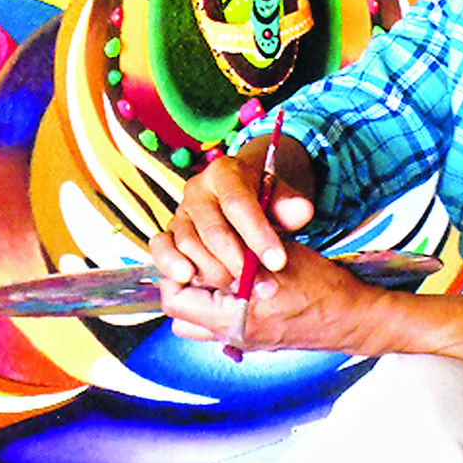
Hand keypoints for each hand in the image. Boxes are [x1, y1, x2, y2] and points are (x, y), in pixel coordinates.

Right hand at [150, 135, 316, 292]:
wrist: (238, 197)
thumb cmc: (261, 199)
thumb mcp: (280, 196)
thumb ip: (290, 205)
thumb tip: (301, 213)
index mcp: (225, 173)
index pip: (239, 204)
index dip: (258, 234)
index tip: (278, 262)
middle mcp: (197, 190)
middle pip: (214, 230)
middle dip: (239, 262)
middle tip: (262, 286)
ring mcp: (180, 212)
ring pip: (189, 244)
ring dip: (214, 271)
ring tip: (239, 288)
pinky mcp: (168, 233)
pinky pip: (161, 247)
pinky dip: (170, 264)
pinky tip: (188, 278)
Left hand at [154, 238, 387, 354]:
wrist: (352, 318)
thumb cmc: (322, 286)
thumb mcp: (278, 256)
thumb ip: (238, 251)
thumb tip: (204, 235)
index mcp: (234, 318)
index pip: (175, 299)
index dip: (175, 269)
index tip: (188, 247)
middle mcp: (231, 336)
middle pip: (178, 312)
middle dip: (181, 282)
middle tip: (196, 256)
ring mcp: (240, 341)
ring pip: (194, 321)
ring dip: (195, 295)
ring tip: (212, 269)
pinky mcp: (251, 339)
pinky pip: (215, 324)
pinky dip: (214, 303)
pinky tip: (233, 282)